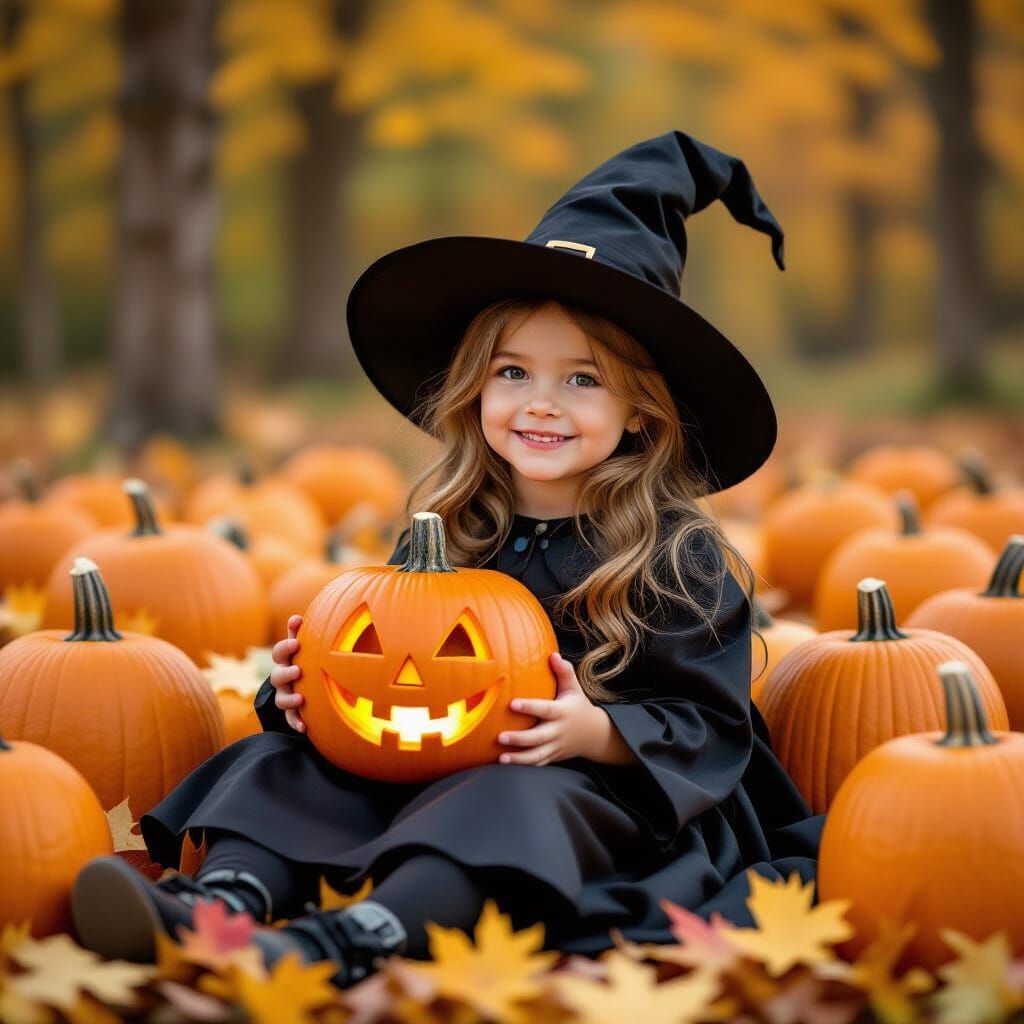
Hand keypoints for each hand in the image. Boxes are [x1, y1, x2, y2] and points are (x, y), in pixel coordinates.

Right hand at [270, 614, 305, 733]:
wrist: (302, 684)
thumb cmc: (304, 658)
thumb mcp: (303, 645)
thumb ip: (299, 633)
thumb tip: (296, 616)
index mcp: (285, 660)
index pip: (279, 653)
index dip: (285, 648)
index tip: (296, 644)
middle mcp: (282, 678)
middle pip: (277, 676)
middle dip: (286, 673)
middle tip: (298, 671)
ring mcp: (285, 695)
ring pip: (281, 699)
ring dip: (290, 699)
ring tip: (301, 699)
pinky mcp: (291, 712)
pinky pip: (290, 718)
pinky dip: (296, 722)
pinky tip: (304, 727)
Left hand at [498, 653, 607, 765]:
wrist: (595, 735)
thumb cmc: (578, 706)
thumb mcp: (574, 688)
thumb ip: (564, 672)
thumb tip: (553, 655)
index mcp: (562, 712)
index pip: (545, 709)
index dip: (529, 707)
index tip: (512, 703)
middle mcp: (558, 731)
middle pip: (538, 738)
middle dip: (519, 739)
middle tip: (500, 737)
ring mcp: (555, 747)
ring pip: (537, 756)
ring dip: (518, 759)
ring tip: (501, 758)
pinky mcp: (552, 757)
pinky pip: (537, 764)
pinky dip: (523, 766)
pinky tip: (506, 765)